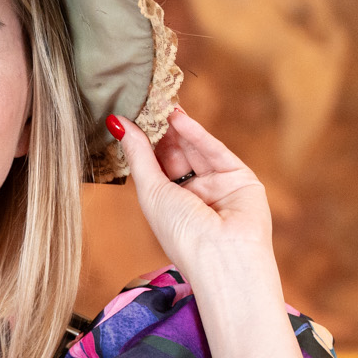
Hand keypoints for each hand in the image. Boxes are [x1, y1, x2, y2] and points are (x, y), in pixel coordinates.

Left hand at [113, 107, 274, 273]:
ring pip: (195, 150)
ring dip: (177, 128)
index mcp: (169, 206)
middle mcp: (193, 196)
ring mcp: (218, 187)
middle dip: (161, 130)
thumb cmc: (181, 234)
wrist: (222, 256)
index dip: (143, 142)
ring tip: (160, 103)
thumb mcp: (151, 191)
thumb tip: (116, 123)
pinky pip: (215, 152)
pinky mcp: (241, 179)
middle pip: (176, 155)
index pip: (154, 167)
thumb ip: (138, 155)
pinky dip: (197, 134)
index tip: (128, 116)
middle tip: (146, 101)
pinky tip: (179, 118)